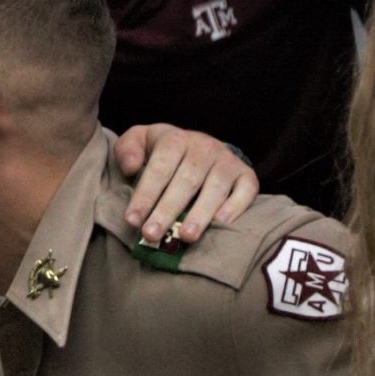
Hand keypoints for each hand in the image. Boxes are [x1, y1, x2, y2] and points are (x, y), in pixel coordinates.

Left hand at [115, 124, 256, 245]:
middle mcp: (204, 148)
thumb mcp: (139, 141)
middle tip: (152, 234)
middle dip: (167, 210)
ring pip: (215, 188)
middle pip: (186, 181)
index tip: (132, 220)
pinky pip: (246, 190)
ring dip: (200, 214)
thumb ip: (128, 150)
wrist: (201, 145)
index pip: (159, 168)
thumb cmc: (163, 151)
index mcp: (175, 140)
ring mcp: (227, 161)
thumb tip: (130, 168)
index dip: (145, 195)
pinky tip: (221, 223)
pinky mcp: (247, 174)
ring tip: (185, 236)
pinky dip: (236, 206)